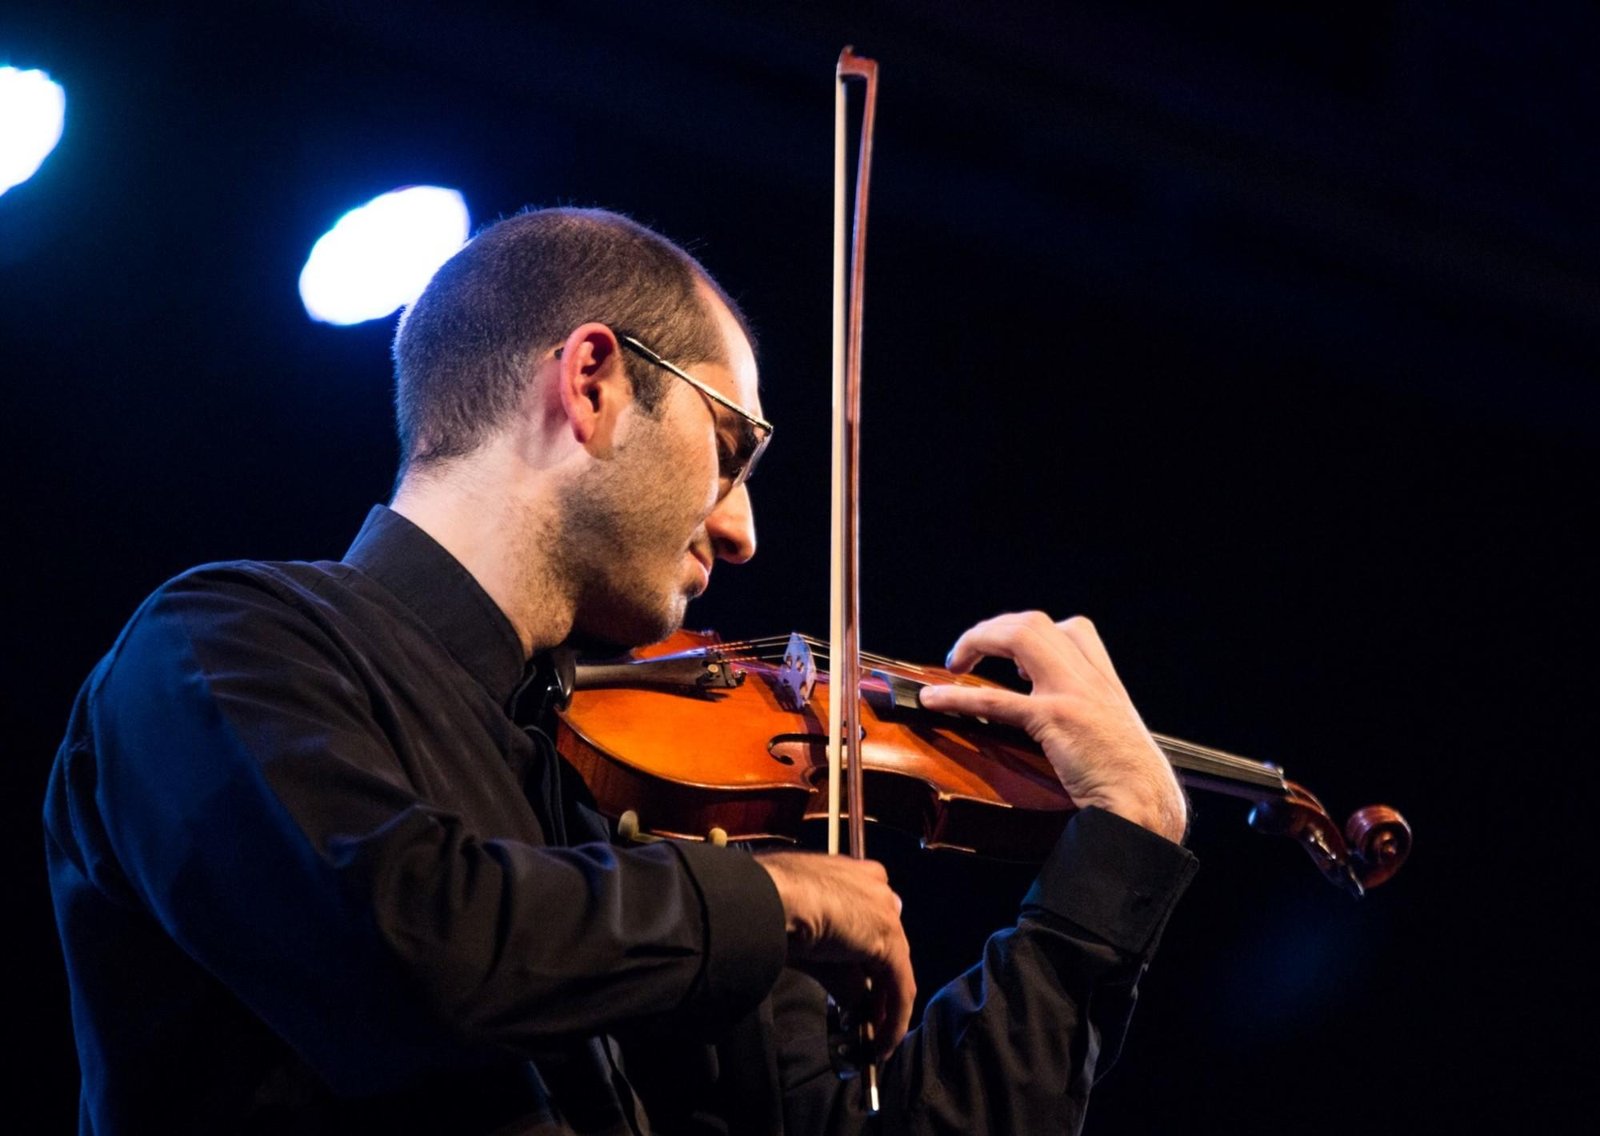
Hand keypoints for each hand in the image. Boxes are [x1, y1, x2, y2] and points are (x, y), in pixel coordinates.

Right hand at [753, 850, 913, 1057]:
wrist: (774, 896)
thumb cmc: (771, 902)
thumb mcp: (805, 936)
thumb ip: (834, 967)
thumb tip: (851, 1001)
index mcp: (853, 874)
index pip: (868, 919)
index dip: (864, 957)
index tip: (856, 983)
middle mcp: (876, 887)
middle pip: (885, 944)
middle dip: (877, 985)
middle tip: (866, 1017)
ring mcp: (885, 912)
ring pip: (895, 967)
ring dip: (886, 1007)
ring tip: (875, 1039)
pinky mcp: (889, 940)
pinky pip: (900, 987)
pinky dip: (894, 1019)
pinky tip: (882, 1043)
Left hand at [918, 611, 1186, 842]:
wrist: (1144, 806)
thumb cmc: (1131, 783)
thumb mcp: (1114, 737)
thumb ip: (1090, 720)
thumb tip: (1058, 728)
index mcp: (1106, 682)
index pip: (1073, 630)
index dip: (1035, 635)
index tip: (1010, 657)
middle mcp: (1091, 678)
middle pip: (1036, 623)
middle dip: (994, 629)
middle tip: (968, 655)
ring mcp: (1073, 693)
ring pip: (1020, 636)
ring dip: (978, 641)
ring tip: (954, 662)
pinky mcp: (1056, 719)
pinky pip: (997, 699)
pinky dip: (958, 696)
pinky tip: (934, 699)